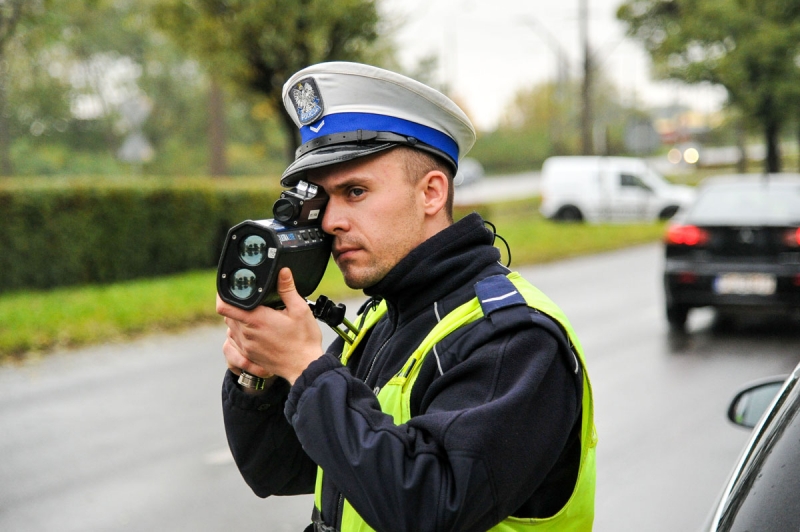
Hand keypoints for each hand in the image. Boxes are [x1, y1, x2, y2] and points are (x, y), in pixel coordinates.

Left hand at [216, 268, 323, 384]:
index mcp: (257, 320)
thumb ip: (288, 289)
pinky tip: (257, 329)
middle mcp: (247, 333)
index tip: (229, 288)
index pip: (225, 306)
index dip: (222, 294)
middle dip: (236, 305)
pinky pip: (236, 339)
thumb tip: (282, 271)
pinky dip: (241, 332)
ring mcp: (246, 346)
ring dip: (238, 319)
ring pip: (230, 327)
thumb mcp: (300, 310)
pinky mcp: (249, 354)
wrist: (305, 368)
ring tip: (256, 314)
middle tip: (251, 300)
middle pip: (227, 314)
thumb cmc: (304, 340)